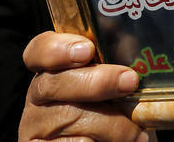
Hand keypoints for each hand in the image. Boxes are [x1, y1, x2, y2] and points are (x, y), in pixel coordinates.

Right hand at [19, 32, 148, 141]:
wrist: (117, 141)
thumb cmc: (119, 111)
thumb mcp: (119, 80)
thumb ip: (118, 58)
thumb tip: (129, 42)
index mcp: (53, 71)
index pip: (39, 51)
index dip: (57, 48)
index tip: (87, 50)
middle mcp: (39, 98)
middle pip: (53, 84)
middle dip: (96, 82)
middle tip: (129, 82)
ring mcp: (36, 128)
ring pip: (68, 118)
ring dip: (110, 125)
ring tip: (137, 131)